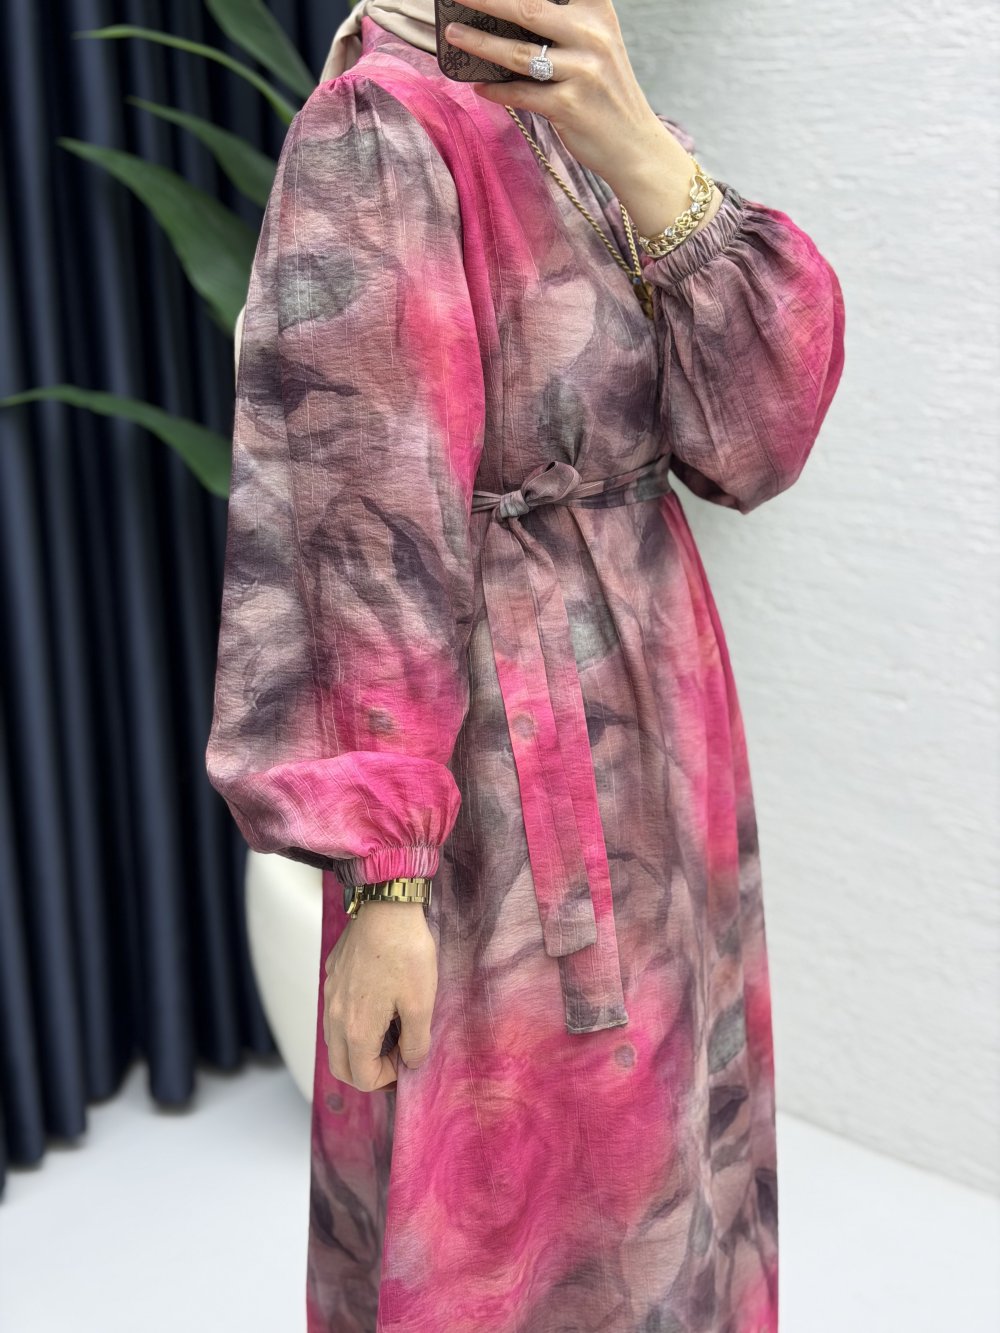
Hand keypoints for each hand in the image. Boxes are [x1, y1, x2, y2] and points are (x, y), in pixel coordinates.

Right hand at [322, 901, 436, 1091]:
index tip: (408, 1062)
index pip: (362, 1077)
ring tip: (388, 1035)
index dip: (388, 1079)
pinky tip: (378, 1006)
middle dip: (367, 1073)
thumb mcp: (421, 1002)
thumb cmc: (406, 953)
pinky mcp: (332, 975)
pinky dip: (351, 1024)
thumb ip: (416, 1041)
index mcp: (357, 1028)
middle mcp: (335, 1015)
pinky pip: (334, 1012)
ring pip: (334, 1040)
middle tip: (394, 1061)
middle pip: (341, 1066)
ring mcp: (330, 993)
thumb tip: (412, 1062)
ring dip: (357, 1049)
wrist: (387, 906)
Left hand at [445, 0, 723, 245]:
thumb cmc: (606, 93)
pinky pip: (521, 94)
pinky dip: (497, 91)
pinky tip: (478, 86)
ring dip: (480, 43)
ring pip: (519, 53)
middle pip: (529, 8)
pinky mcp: (570, 106)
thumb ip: (564, 24)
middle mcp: (592, 36)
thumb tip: (506, 14)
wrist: (634, 145)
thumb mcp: (597, 45)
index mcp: (597, 12)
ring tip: (454, 34)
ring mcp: (582, 72)